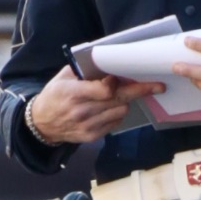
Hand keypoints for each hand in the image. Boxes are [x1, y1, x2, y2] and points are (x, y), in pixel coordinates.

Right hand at [25, 66, 162, 144]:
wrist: (42, 123)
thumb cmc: (55, 95)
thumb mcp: (63, 77)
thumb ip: (84, 71)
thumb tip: (108, 63)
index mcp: (73, 94)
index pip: (105, 90)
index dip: (116, 83)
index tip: (119, 76)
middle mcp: (82, 111)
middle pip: (119, 101)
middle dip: (140, 91)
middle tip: (158, 86)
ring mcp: (88, 126)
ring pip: (121, 111)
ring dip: (124, 101)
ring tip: (119, 95)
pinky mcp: (92, 136)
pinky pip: (115, 122)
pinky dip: (117, 113)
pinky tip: (109, 108)